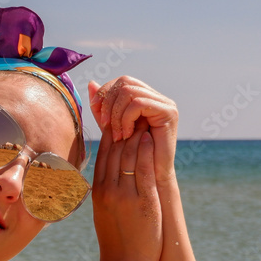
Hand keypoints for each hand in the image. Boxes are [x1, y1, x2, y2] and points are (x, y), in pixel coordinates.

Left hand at [88, 77, 177, 193]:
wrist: (149, 179)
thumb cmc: (129, 158)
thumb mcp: (112, 128)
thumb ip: (103, 108)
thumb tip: (91, 84)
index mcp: (142, 99)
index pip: (120, 82)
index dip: (104, 94)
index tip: (97, 113)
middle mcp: (155, 97)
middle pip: (124, 82)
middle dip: (109, 103)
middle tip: (105, 126)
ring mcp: (164, 103)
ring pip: (129, 91)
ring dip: (116, 114)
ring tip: (117, 135)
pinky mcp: (169, 112)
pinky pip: (138, 103)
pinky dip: (126, 118)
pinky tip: (126, 135)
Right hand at [91, 120, 162, 260]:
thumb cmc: (116, 241)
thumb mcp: (103, 213)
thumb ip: (105, 192)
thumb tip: (107, 176)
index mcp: (97, 191)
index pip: (102, 154)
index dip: (108, 133)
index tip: (116, 118)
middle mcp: (107, 189)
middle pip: (113, 149)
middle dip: (121, 126)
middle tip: (129, 108)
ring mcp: (123, 194)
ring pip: (126, 155)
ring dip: (134, 133)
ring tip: (141, 116)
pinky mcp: (141, 201)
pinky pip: (142, 169)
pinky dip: (145, 151)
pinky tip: (149, 137)